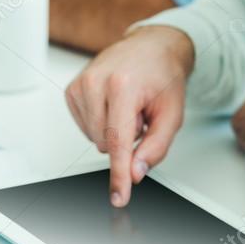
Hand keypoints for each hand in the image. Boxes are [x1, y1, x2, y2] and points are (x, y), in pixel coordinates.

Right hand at [66, 25, 194, 207]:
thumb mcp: (172, 113)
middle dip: (127, 137)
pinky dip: (102, 123)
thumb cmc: (162, 75)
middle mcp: (96, 81)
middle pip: (106, 143)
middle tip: (141, 113)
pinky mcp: (72, 90)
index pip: (117, 141)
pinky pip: (86, 128)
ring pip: (95, 138)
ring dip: (114, 130)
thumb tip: (135, 172)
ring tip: (128, 106)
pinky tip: (113, 105)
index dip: (119, 174)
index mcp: (123, 85)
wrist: (151, 46)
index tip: (118, 196)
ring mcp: (81, 84)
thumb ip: (156, 147)